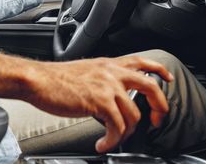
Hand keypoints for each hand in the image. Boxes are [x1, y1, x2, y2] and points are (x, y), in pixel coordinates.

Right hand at [0, 54, 173, 152]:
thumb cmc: (54, 78)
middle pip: (150, 87)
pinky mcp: (100, 102)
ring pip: (133, 115)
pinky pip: (117, 128)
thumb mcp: (84, 71)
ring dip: (126, 133)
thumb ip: (100, 79)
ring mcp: (107, 87)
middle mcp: (111, 72)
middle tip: (157, 121)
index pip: (141, 62)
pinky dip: (112, 140)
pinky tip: (103, 144)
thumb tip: (110, 96)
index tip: (167, 79)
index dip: (159, 70)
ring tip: (114, 139)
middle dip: (159, 107)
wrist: (38, 80)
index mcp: (108, 64)